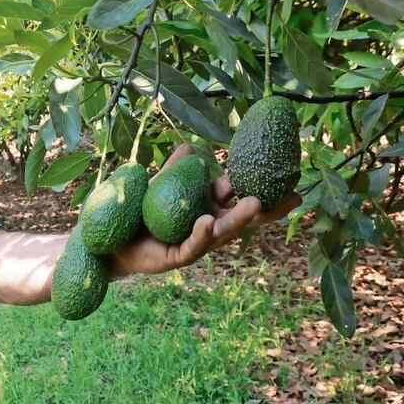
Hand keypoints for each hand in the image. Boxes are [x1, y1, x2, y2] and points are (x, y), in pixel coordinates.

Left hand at [109, 144, 300, 277]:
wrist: (110, 241)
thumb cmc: (136, 214)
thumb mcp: (156, 187)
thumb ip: (173, 170)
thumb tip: (189, 146)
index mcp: (208, 208)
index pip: (238, 197)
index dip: (259, 187)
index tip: (284, 176)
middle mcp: (207, 227)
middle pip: (243, 219)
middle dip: (267, 209)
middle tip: (293, 197)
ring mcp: (196, 243)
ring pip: (223, 232)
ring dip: (239, 218)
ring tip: (254, 203)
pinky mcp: (178, 257)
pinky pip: (193, 245)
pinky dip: (201, 233)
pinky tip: (207, 221)